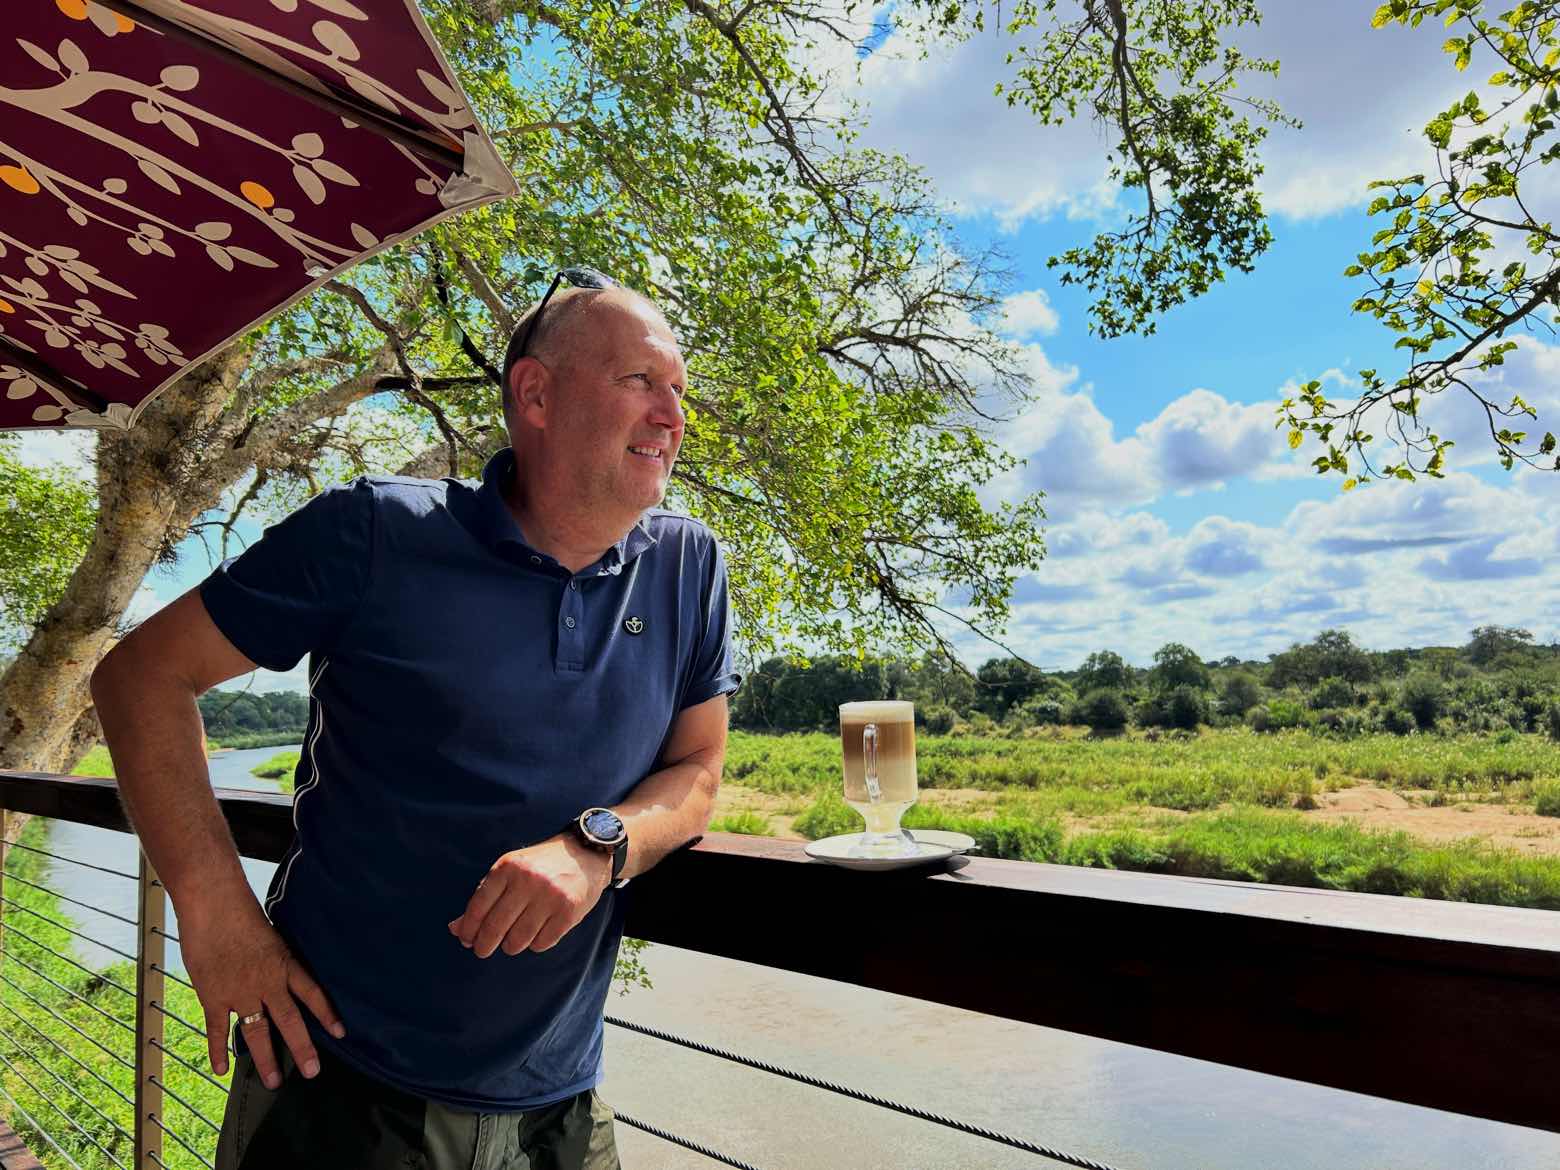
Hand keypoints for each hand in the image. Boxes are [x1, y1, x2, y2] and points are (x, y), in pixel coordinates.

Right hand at [178, 895, 344, 1089]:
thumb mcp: (272, 934)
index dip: (326, 1015)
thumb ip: (277, 956)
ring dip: (266, 1058)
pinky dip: (219, 1050)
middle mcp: (267, 982)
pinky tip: (223, 1069)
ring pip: (257, 1032)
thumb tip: (283, 968)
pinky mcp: (214, 996)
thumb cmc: (241, 913)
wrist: (214, 905)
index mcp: (285, 964)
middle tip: (311, 1072)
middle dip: (302, 1048)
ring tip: (274, 1081)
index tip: (340, 1034)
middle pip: (289, 1021)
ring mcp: (240, 991)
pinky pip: (219, 1029)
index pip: (313, 994)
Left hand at [448, 834, 610, 958]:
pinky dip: (535, 944)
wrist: (585, 853)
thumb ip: (484, 897)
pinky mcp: (568, 912)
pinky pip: (541, 943)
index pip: (478, 907)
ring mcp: (550, 896)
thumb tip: (455, 929)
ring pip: (517, 940)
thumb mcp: (510, 870)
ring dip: (511, 946)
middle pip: (495, 927)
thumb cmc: (541, 865)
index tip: (466, 940)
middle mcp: (527, 880)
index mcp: (507, 867)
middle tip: (482, 950)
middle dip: (484, 945)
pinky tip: (536, 934)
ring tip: (513, 940)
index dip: (468, 929)